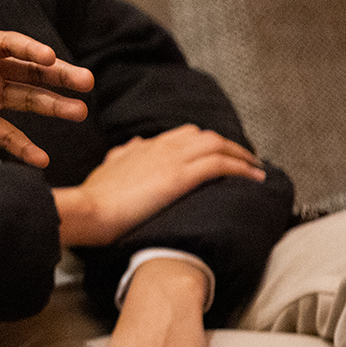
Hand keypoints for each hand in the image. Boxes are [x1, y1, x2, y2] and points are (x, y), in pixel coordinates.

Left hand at [0, 30, 93, 188]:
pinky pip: (6, 134)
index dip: (28, 49)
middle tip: (86, 82)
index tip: (49, 57)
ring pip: (26, 99)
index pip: (5, 44)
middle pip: (28, 69)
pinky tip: (41, 159)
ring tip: (79, 111)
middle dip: (57, 75)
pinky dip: (23, 147)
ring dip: (53, 106)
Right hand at [54, 125, 263, 247]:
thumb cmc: (94, 198)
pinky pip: (220, 164)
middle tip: (245, 163)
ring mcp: (172, 159)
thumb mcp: (107, 169)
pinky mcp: (180, 176)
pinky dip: (241, 168)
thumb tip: (134, 144)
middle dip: (228, 147)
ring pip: (217, 145)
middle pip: (205, 136)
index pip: (184, 136)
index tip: (219, 157)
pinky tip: (254, 178)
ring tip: (257, 170)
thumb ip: (122, 155)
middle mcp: (161, 146)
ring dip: (241, 155)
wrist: (88, 209)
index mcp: (144, 146)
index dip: (206, 145)